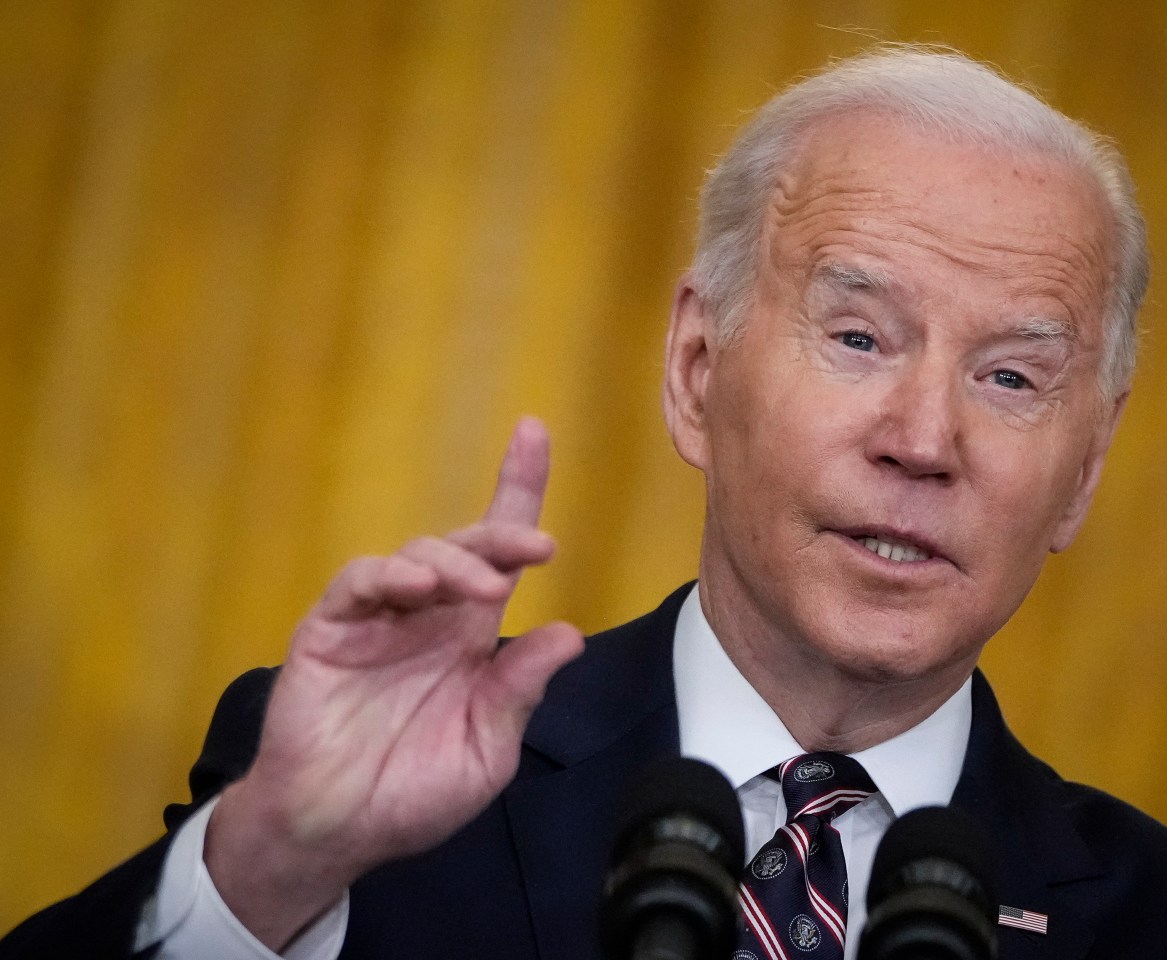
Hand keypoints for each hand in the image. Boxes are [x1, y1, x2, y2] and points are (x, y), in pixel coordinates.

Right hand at [205, 417, 583, 949]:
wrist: (334, 833)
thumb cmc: (411, 793)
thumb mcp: (485, 748)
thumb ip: (518, 692)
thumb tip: (569, 634)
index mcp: (469, 638)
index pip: (498, 554)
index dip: (516, 492)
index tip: (535, 433)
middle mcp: (428, 616)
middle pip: (466, 546)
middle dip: (503, 533)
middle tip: (538, 547)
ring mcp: (377, 619)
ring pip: (418, 556)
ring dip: (455, 561)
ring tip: (481, 589)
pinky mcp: (330, 630)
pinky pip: (358, 583)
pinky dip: (387, 574)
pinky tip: (416, 587)